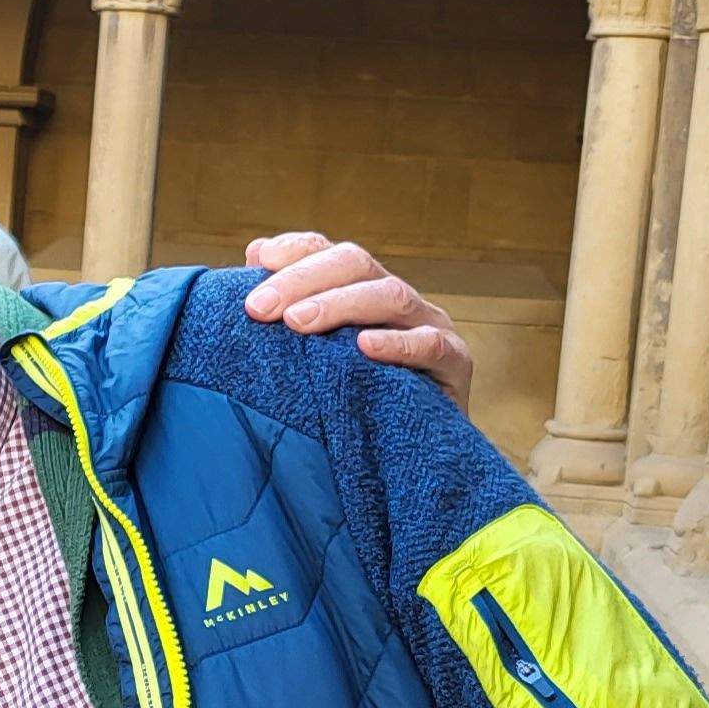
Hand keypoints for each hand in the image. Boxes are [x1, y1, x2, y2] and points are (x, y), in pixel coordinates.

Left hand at [244, 233, 473, 409]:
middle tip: (259, 307)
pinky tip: (364, 347)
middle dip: (303, 280)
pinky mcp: (455, 363)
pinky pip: (430, 345)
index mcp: (362, 289)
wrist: (412, 456)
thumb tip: (252, 255)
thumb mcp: (314, 358)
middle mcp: (396, 299)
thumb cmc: (352, 402)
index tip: (255, 262)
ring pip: (390, 295)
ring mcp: (430, 326)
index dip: (295, 250)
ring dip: (340, 304)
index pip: (329, 251)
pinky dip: (398, 344)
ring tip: (297, 323)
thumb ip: (287, 312)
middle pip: (354, 263)